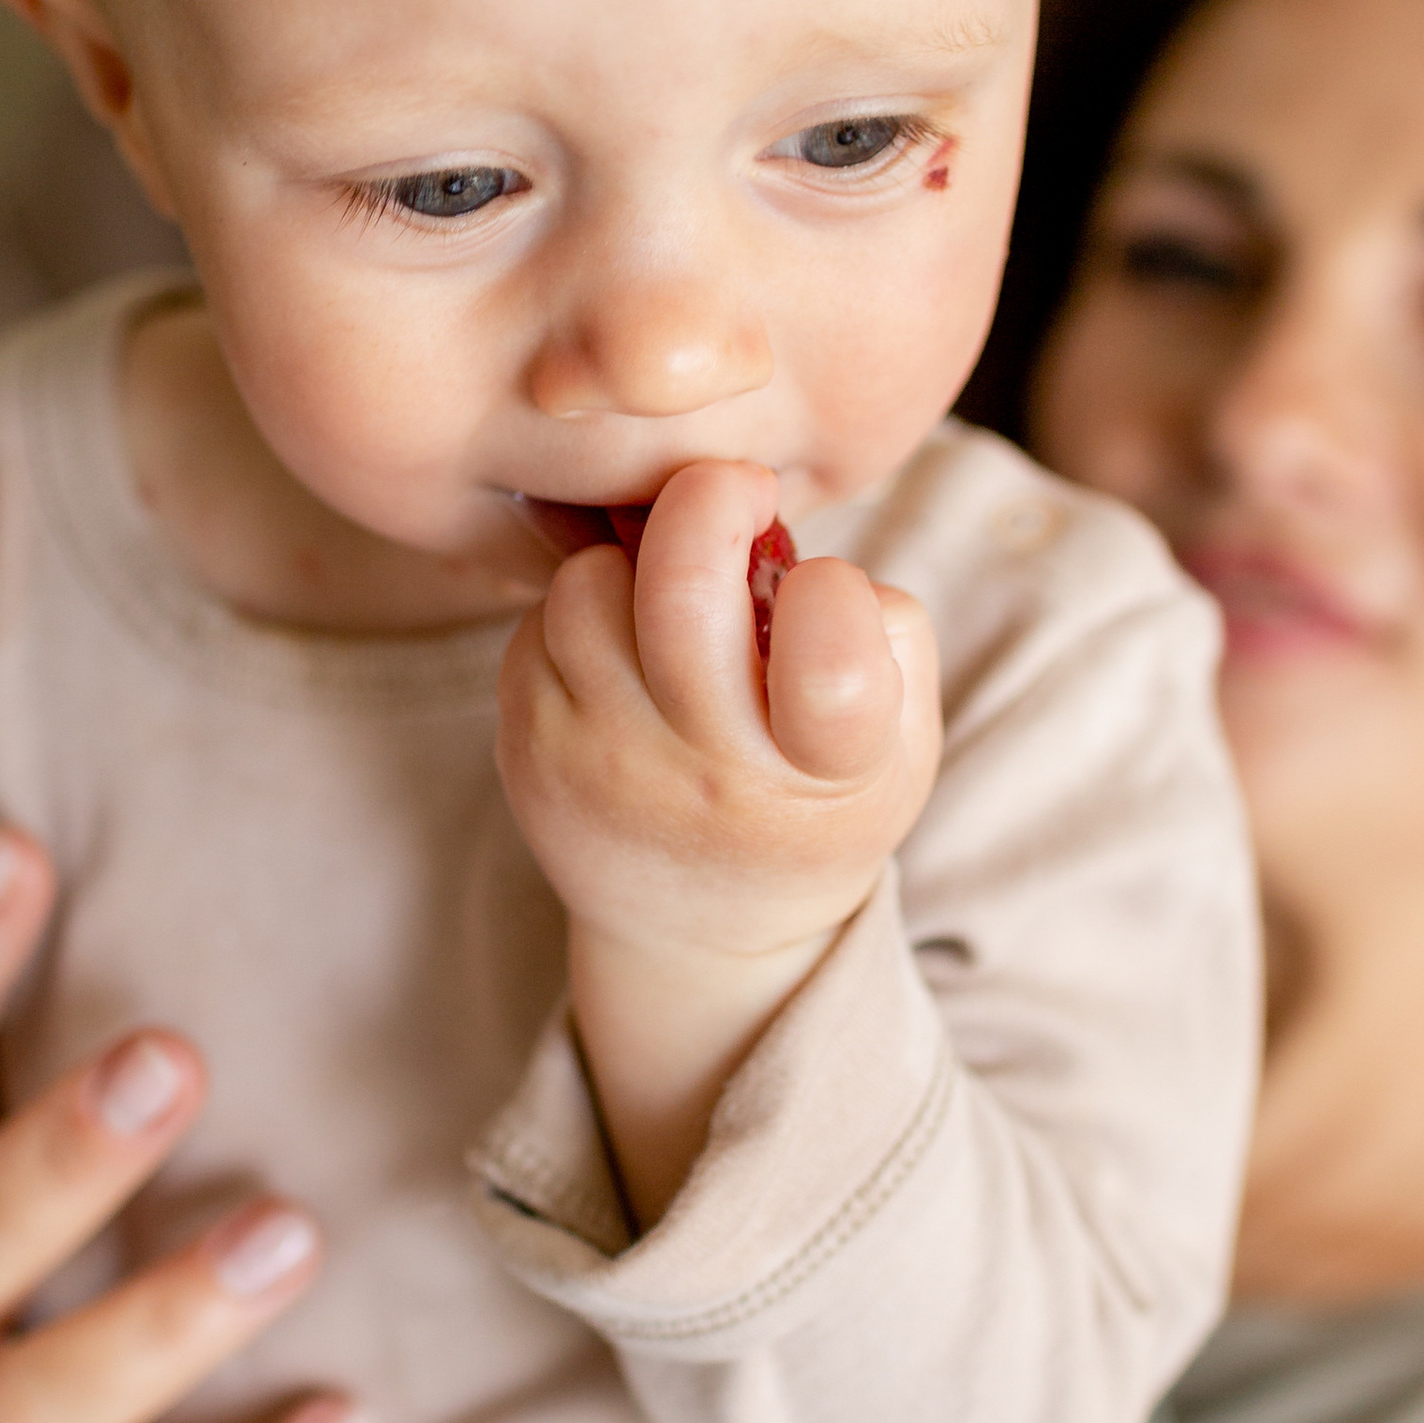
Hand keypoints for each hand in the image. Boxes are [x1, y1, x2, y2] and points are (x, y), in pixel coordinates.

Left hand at [499, 461, 940, 1218]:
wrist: (698, 930)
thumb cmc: (814, 802)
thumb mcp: (897, 744)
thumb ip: (885, 635)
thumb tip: (797, 546)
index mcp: (821, 773)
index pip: (831, 665)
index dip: (834, 594)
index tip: (821, 591)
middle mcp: (705, 773)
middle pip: (682, 585)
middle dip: (712, 496)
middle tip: (738, 492)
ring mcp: (602, 763)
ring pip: (591, 585)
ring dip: (636, 561)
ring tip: (670, 597)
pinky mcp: (527, 748)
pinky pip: (541, 622)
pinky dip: (586, 609)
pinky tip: (624, 648)